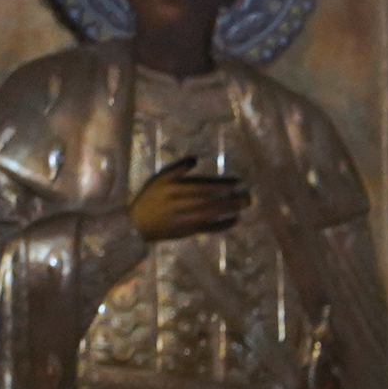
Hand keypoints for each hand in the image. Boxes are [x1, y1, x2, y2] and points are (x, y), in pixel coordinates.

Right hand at [128, 162, 246, 241]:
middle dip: (230, 197)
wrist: (138, 224)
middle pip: (211, 200)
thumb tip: (195, 158)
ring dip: (230, 209)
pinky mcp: (189, 231)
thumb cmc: (150, 197)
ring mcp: (186, 218)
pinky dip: (223, 225)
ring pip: (212, 214)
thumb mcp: (159, 179)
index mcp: (174, 188)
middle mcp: (181, 203)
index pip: (203, 186)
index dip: (221, 184)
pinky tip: (236, 219)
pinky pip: (209, 228)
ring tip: (245, 204)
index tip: (238, 182)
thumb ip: (177, 168)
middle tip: (249, 195)